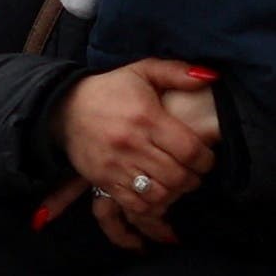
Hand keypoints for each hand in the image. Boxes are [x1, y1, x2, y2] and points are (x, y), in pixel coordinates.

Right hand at [50, 60, 218, 235]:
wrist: (63, 106)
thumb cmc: (110, 89)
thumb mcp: (143, 71)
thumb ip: (177, 72)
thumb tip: (211, 77)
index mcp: (146, 118)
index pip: (190, 150)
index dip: (206, 160)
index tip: (205, 158)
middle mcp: (131, 144)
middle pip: (177, 176)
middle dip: (193, 178)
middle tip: (194, 172)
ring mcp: (115, 165)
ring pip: (159, 194)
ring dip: (175, 193)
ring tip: (176, 183)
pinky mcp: (102, 180)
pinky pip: (135, 204)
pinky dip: (152, 204)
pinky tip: (155, 192)